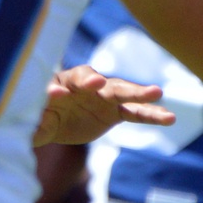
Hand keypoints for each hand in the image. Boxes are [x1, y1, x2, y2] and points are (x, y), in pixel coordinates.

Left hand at [33, 64, 174, 146]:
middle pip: (95, 81)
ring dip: (138, 94)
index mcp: (61, 82)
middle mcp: (83, 85)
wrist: (50, 122)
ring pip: (121, 93)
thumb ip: (38, 115)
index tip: (63, 92)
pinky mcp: (113, 112)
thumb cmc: (37, 115)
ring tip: (158, 93)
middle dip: (103, 83)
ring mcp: (101, 97)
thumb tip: (48, 103)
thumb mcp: (34, 118)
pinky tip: (169, 118)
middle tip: (106, 83)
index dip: (70, 85)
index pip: (68, 80)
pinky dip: (150, 114)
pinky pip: (134, 113)